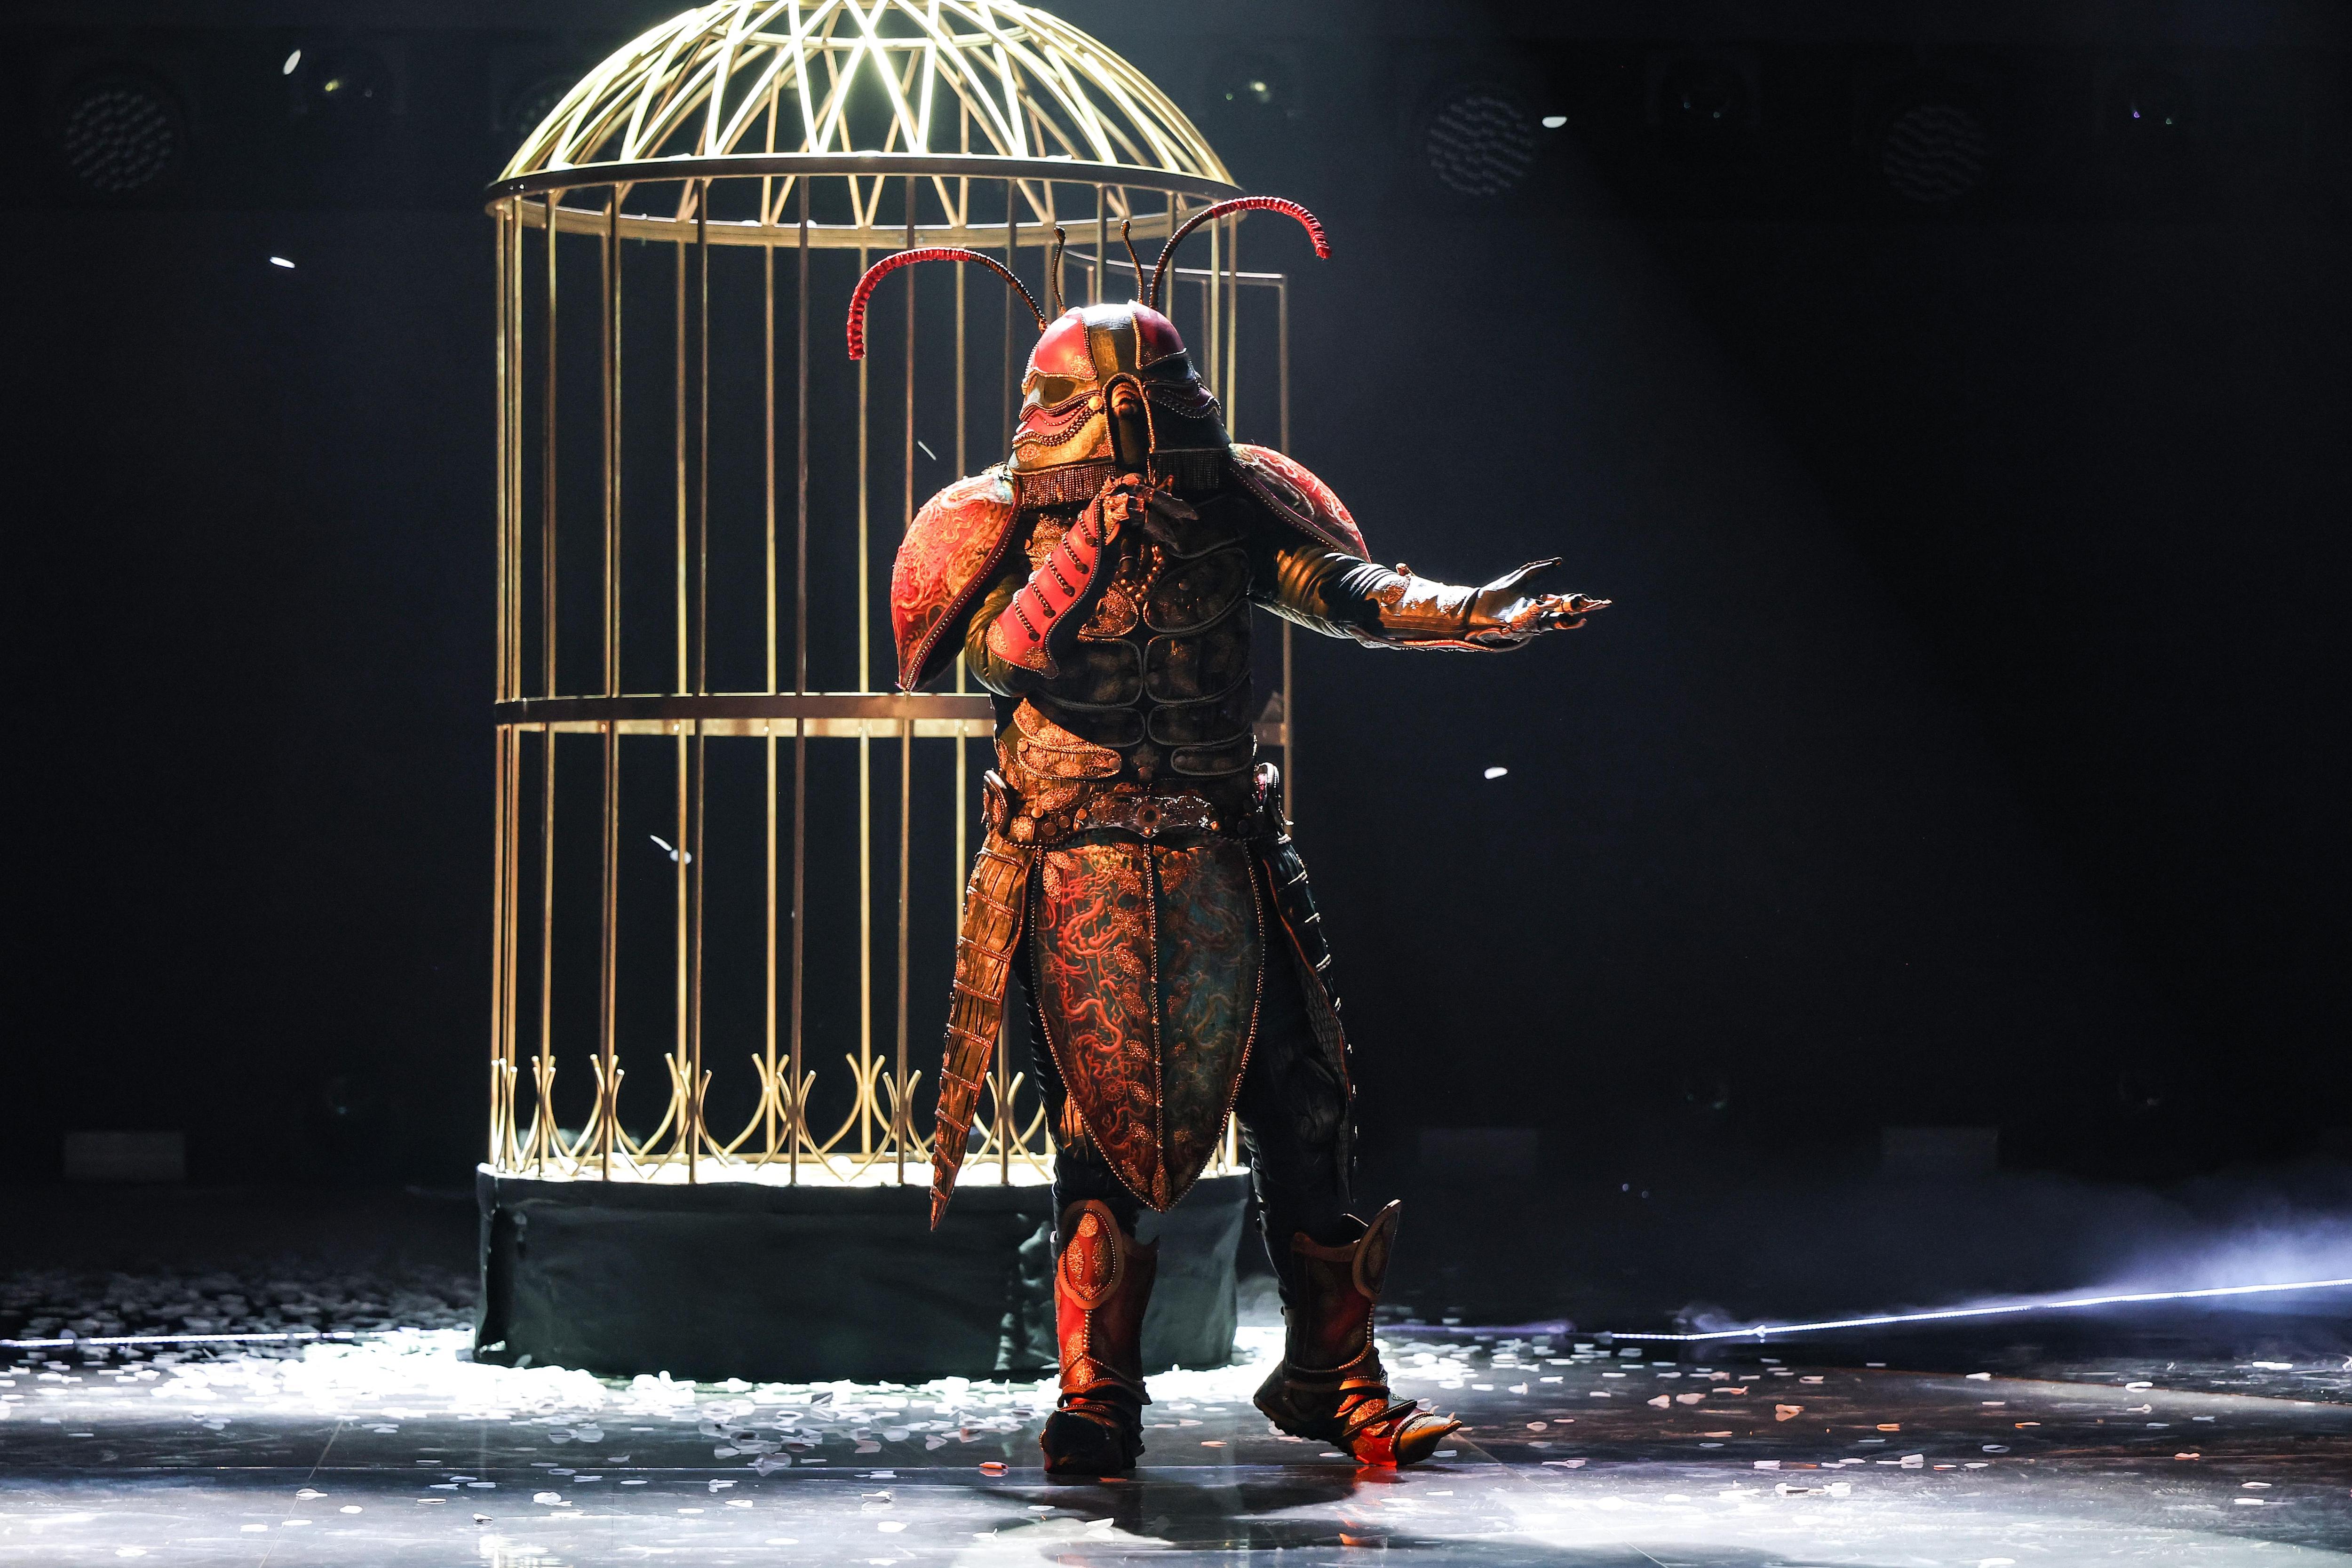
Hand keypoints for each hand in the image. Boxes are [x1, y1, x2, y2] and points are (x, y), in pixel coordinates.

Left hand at [1465, 558, 1611, 645]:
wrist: (1474, 605)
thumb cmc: (1497, 593)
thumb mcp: (1521, 576)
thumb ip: (1539, 570)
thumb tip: (1559, 562)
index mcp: (1540, 604)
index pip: (1564, 603)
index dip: (1580, 602)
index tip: (1597, 600)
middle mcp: (1536, 616)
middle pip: (1561, 615)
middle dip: (1577, 613)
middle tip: (1593, 609)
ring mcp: (1525, 623)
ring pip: (1548, 623)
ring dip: (1560, 620)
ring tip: (1575, 617)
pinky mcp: (1512, 626)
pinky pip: (1527, 624)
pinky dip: (1536, 619)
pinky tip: (1545, 612)